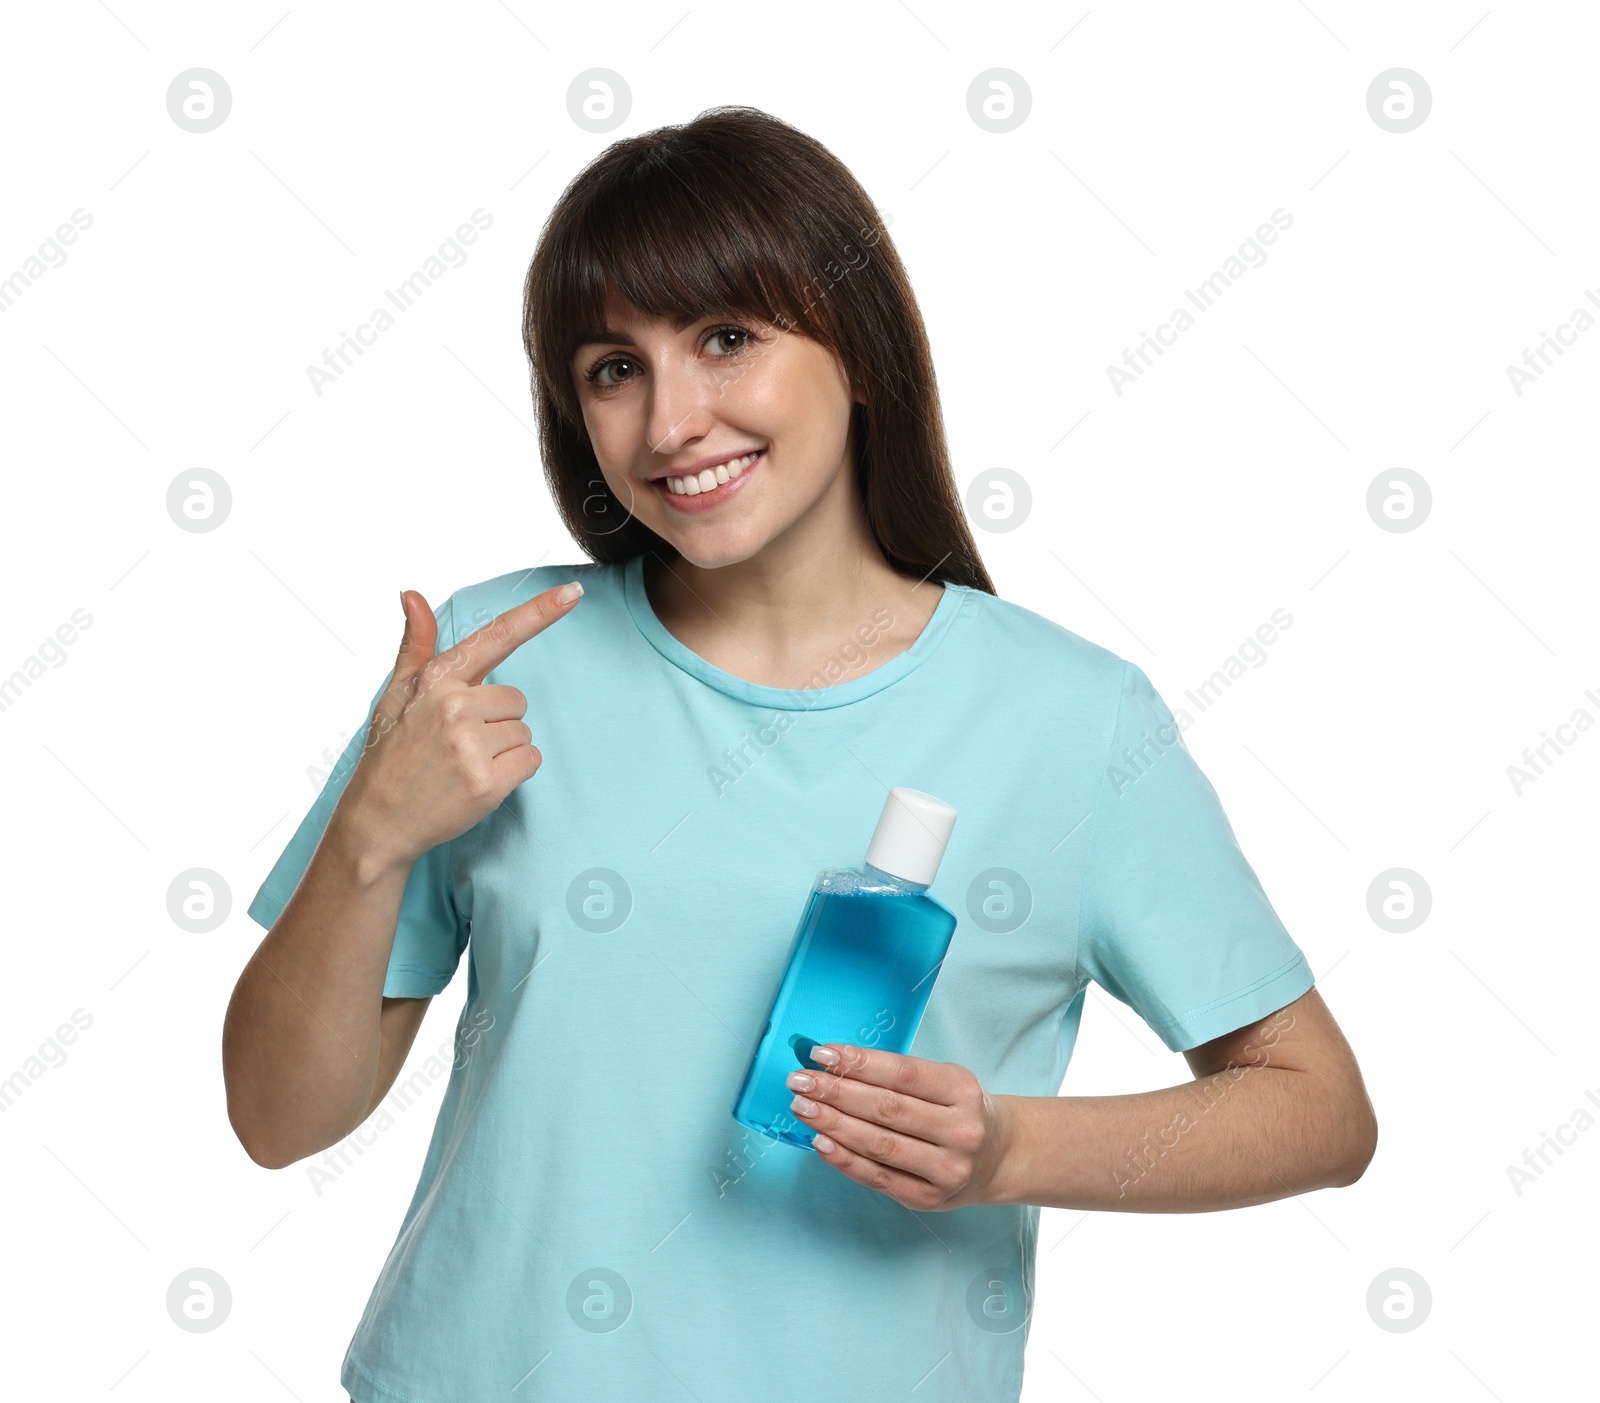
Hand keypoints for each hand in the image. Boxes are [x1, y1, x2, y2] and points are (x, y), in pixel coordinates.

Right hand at [338, 581, 583, 868]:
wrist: (378, 821)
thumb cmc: (391, 754)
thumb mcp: (396, 694)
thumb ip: (416, 645)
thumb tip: (412, 594)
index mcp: (437, 680)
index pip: (497, 637)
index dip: (539, 612)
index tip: (574, 592)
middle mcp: (455, 706)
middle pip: (518, 700)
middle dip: (497, 721)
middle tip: (458, 744)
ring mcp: (471, 745)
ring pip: (524, 732)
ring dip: (503, 750)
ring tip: (462, 764)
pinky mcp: (487, 781)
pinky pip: (531, 761)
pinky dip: (513, 773)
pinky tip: (478, 782)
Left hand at [784, 1044, 1014, 1210]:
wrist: (999, 1157)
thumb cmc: (960, 1110)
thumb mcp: (946, 1081)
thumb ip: (898, 1076)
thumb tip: (834, 1066)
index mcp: (963, 1091)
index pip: (903, 1074)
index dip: (859, 1063)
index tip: (822, 1054)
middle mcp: (960, 1131)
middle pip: (886, 1109)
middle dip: (836, 1092)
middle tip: (800, 1081)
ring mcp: (946, 1170)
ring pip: (879, 1145)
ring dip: (833, 1125)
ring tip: (803, 1108)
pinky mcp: (928, 1199)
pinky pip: (878, 1178)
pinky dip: (845, 1160)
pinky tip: (821, 1143)